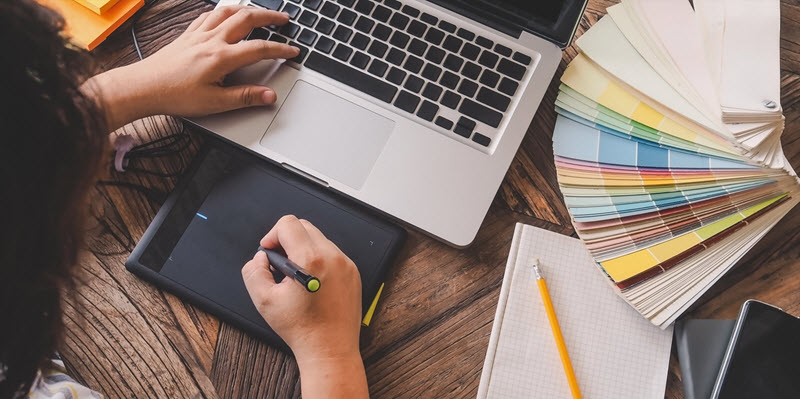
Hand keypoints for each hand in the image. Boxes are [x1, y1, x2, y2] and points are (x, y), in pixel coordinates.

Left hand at [87, 6, 299, 129]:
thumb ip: (245, 97)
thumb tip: (269, 96)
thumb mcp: (214, 103)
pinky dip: (222, 11)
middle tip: (284, 19)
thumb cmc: (174, 95)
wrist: (142, 87)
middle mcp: (211, 40)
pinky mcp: (186, 36)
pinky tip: (224, 14)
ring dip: (246, 9)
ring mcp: (197, 35)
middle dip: (269, 17)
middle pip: (246, 19)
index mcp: (221, 57)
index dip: (280, 49)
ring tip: (258, 12)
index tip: (293, 51)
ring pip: (227, 11)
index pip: (259, 49)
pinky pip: (208, 15)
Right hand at [241, 215, 368, 398]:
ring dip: (304, 249)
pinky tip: (312, 282)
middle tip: (280, 264)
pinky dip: (319, 260)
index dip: (272, 235)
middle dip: (287, 240)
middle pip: (304, 226)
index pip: (288, 224)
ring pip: (319, 239)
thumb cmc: (301, 329)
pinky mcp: (353, 272)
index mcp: (310, 260)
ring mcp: (346, 264)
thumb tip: (261, 257)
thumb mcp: (264, 301)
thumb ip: (253, 272)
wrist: (330, 349)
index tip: (269, 252)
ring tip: (296, 276)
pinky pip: (332, 253)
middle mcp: (332, 257)